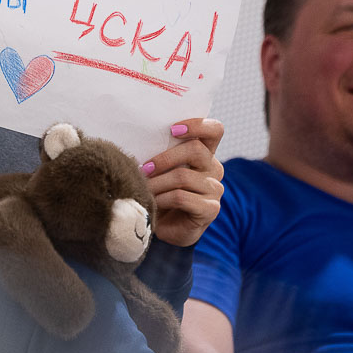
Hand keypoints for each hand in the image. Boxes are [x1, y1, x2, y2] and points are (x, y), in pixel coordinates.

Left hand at [142, 118, 223, 246]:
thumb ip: (160, 151)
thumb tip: (137, 136)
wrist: (164, 227)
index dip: (197, 125)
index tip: (172, 130)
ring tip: (143, 188)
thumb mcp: (160, 168)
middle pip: (195, 150)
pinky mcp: (211, 209)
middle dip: (164, 158)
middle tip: (143, 169)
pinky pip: (182, 197)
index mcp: (204, 153)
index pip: (214, 130)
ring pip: (183, 176)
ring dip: (157, 183)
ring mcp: (215, 189)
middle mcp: (214, 168)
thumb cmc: (159, 191)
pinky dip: (162, 199)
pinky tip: (153, 203)